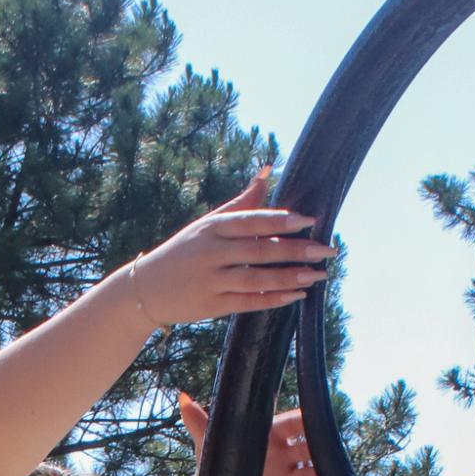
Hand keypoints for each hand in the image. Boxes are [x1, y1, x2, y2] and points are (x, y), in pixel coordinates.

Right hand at [132, 169, 332, 329]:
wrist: (145, 288)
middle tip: (329, 251)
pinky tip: (297, 295)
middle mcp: (212, 253)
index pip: (252, 221)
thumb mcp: (208, 224)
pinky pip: (249, 303)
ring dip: (290, 277)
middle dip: (297, 250)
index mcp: (213, 228)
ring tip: (318, 276)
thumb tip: (269, 170)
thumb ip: (241, 201)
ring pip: (257, 279)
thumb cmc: (184, 251)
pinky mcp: (211, 305)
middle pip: (260, 250)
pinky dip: (274, 299)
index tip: (310, 221)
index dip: (281, 221)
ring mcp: (211, 280)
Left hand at [179, 393, 323, 475]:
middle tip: (330, 445)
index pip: (293, 424)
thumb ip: (199, 422)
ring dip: (324, 472)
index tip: (317, 417)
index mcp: (269, 436)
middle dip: (320, 446)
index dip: (306, 420)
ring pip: (312, 473)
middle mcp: (282, 455)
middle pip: (307, 448)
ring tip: (334, 472)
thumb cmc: (212, 465)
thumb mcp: (208, 443)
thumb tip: (183, 398)